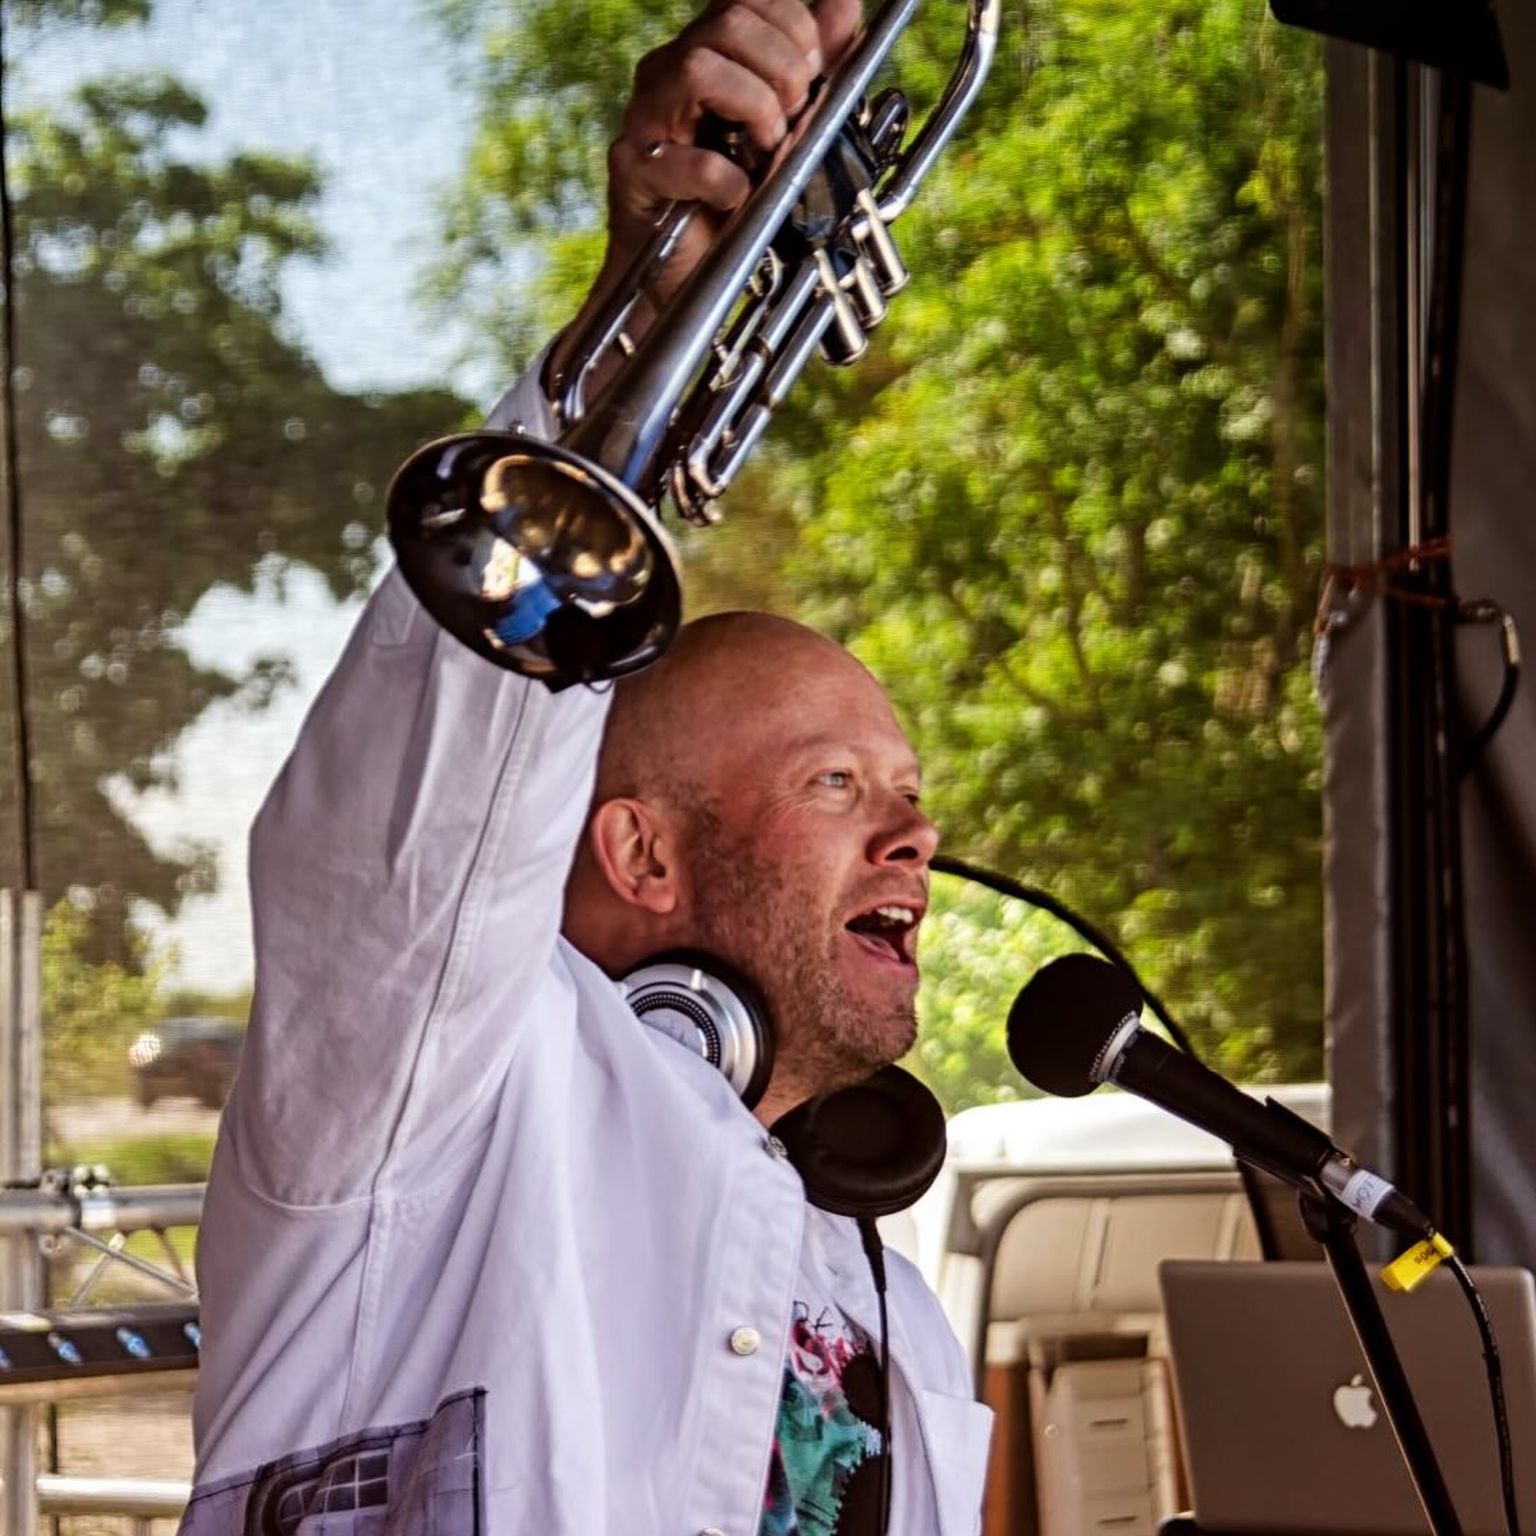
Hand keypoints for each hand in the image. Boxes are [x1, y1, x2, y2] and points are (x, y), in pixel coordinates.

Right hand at [550, 0, 860, 397]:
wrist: (687, 277)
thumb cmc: (732, 203)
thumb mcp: (787, 128)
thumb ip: (815, 66)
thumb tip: (844, 4)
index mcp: (705, 55)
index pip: (748, 2)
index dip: (794, 27)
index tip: (814, 75)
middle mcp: (669, 76)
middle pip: (728, 23)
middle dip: (782, 69)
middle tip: (794, 117)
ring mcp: (647, 121)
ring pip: (699, 68)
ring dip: (754, 108)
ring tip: (767, 151)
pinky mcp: (635, 174)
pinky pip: (682, 160)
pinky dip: (724, 180)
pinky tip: (737, 196)